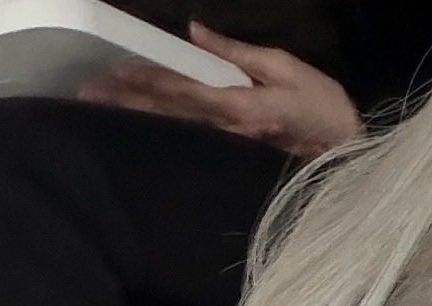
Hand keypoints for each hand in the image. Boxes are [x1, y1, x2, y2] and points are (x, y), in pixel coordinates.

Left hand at [77, 21, 361, 156]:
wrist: (343, 148)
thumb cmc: (319, 104)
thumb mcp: (283, 66)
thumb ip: (237, 51)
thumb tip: (196, 32)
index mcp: (237, 102)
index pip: (183, 86)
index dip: (147, 78)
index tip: (116, 69)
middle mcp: (225, 124)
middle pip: (168, 108)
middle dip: (127, 98)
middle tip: (87, 91)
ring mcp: (226, 138)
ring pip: (172, 122)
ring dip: (134, 113)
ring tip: (99, 105)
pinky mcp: (231, 143)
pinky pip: (187, 132)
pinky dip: (159, 124)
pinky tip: (137, 121)